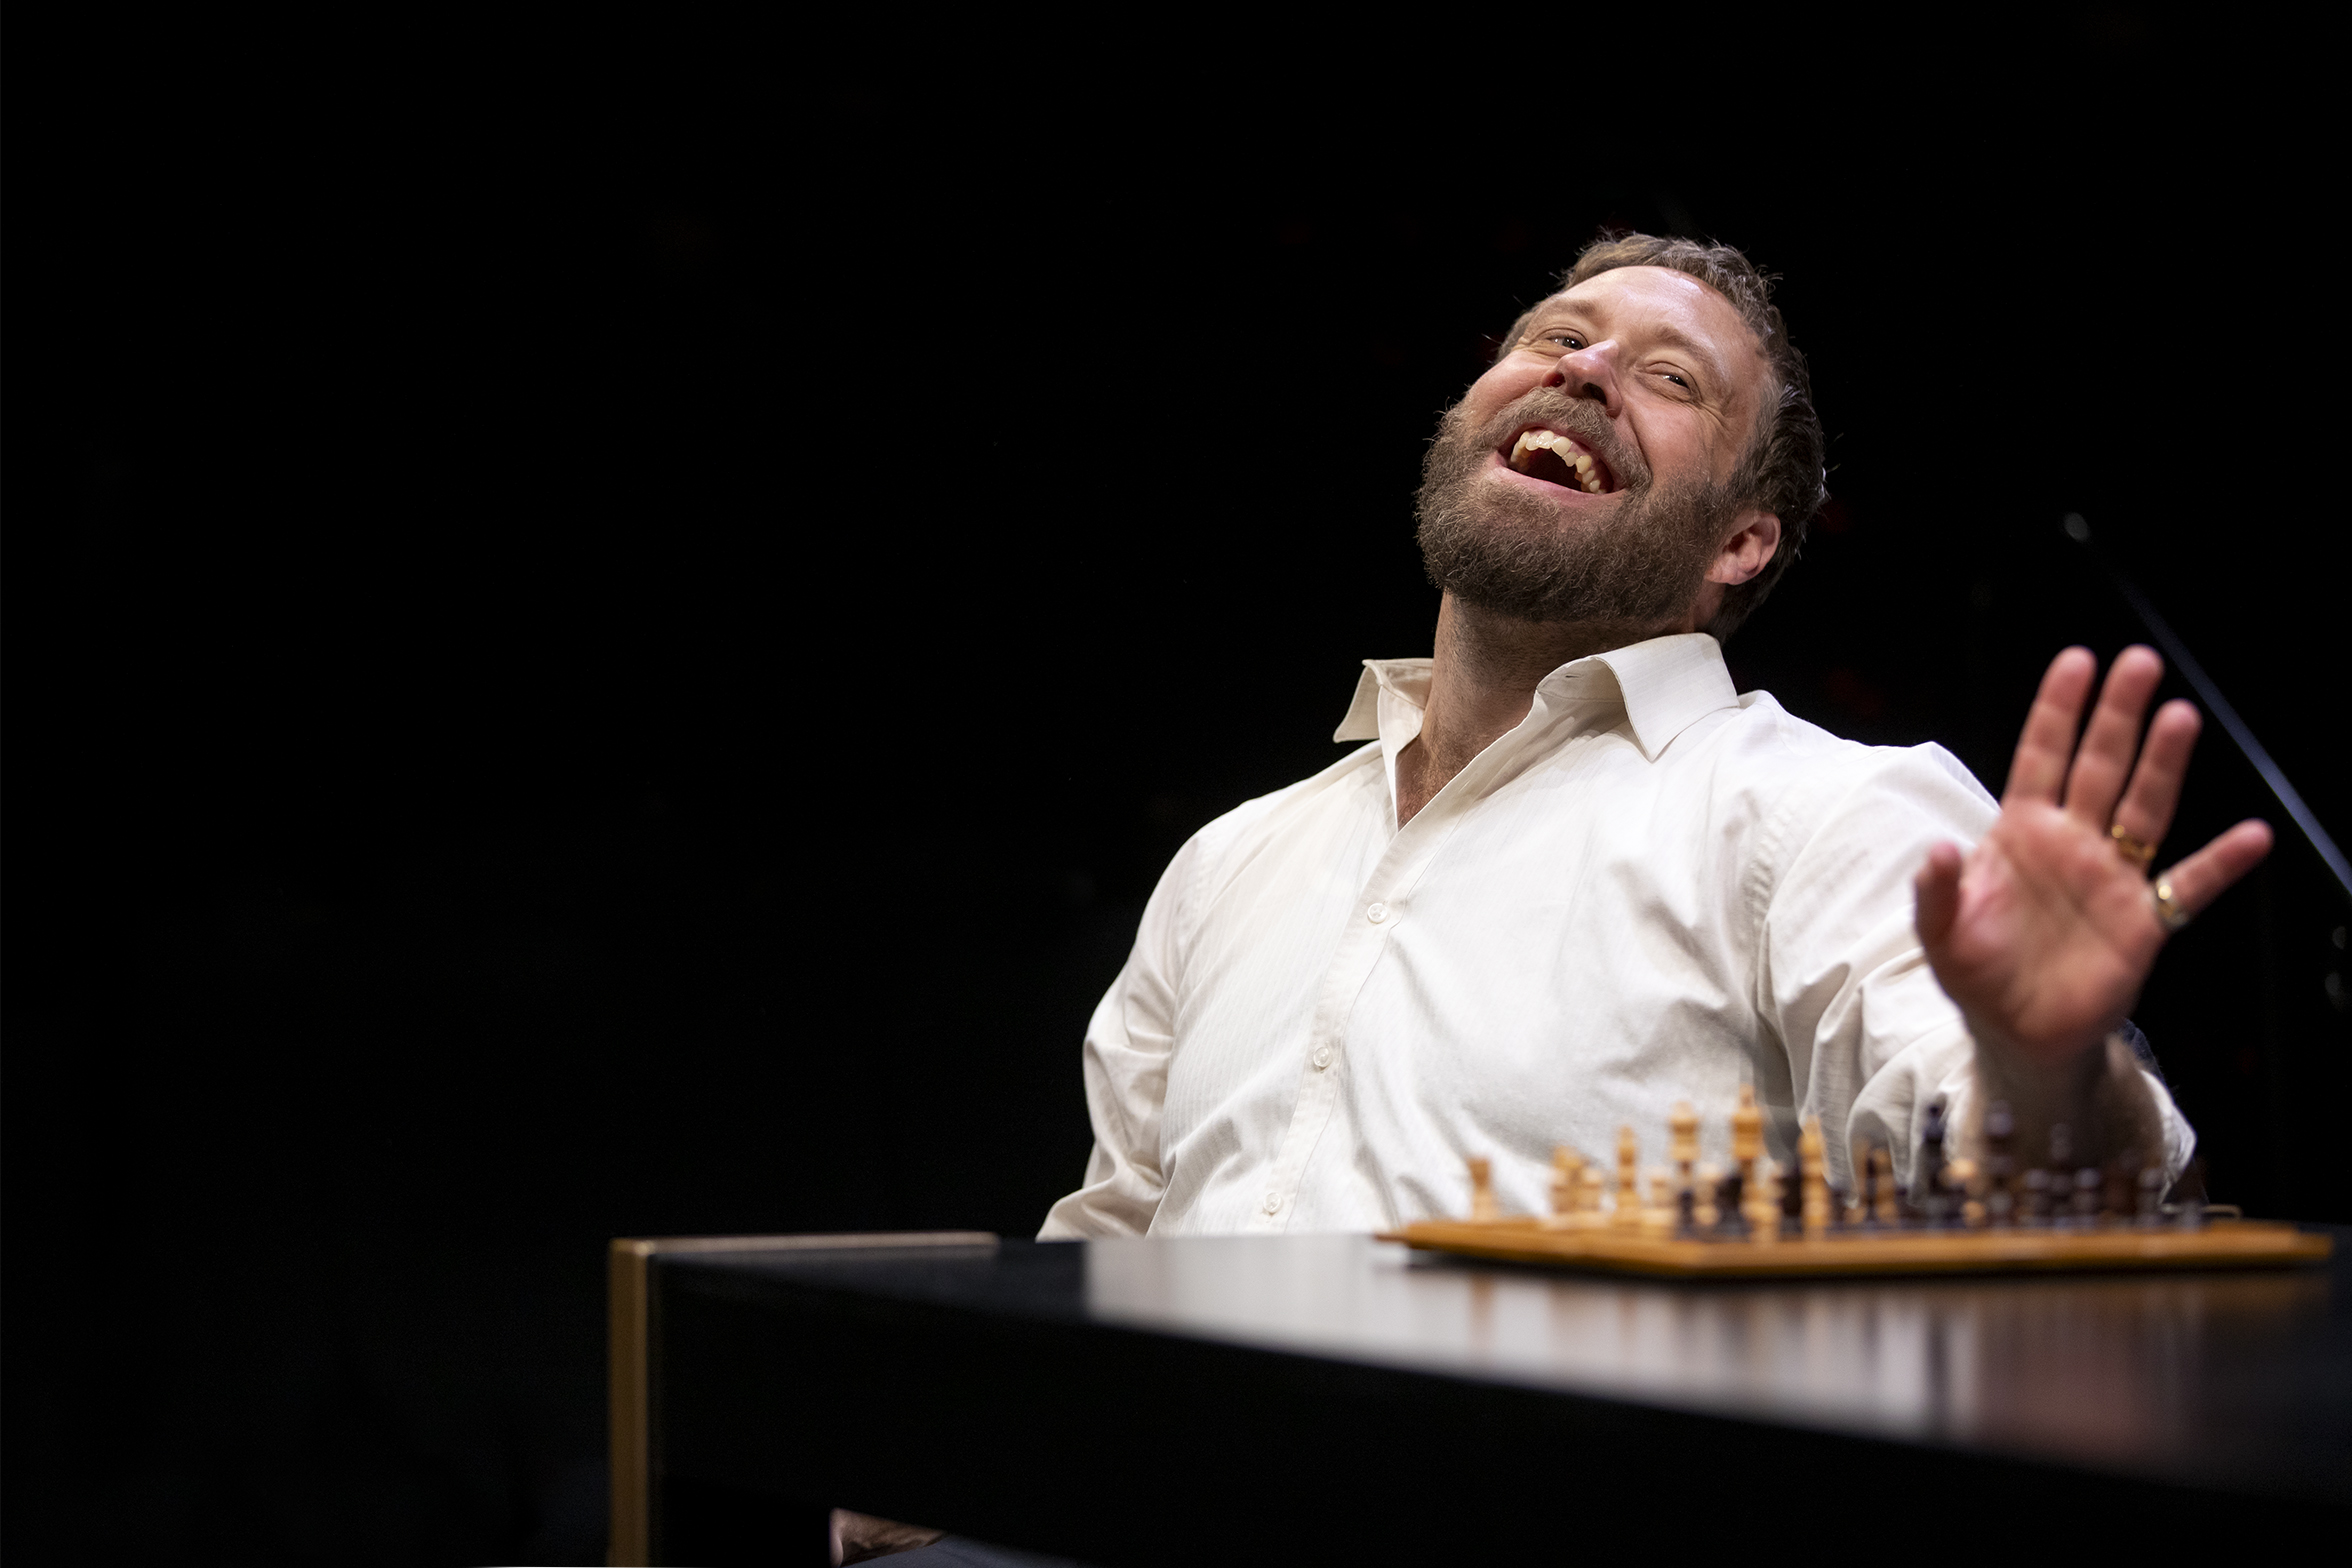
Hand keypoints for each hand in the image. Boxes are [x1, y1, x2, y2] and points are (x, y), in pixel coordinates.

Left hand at [1914, 645, 2272, 1066]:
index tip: (2078, 661)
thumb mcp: (1940, 933)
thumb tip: (1937, 848)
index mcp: (2020, 834)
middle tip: (2138, 664)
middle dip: (2116, 717)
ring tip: (2180, 717)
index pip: (2040, 757)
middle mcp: (2073, 843)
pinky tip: (2252, 836)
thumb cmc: (1977, 973)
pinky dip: (2220, 863)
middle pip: (2100, 767)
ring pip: (2143, 809)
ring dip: (2162, 765)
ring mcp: (2112, 878)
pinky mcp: (2143, 922)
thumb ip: (1936, 891)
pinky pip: (2189, 887)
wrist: (2016, 1032)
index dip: (2057, 711)